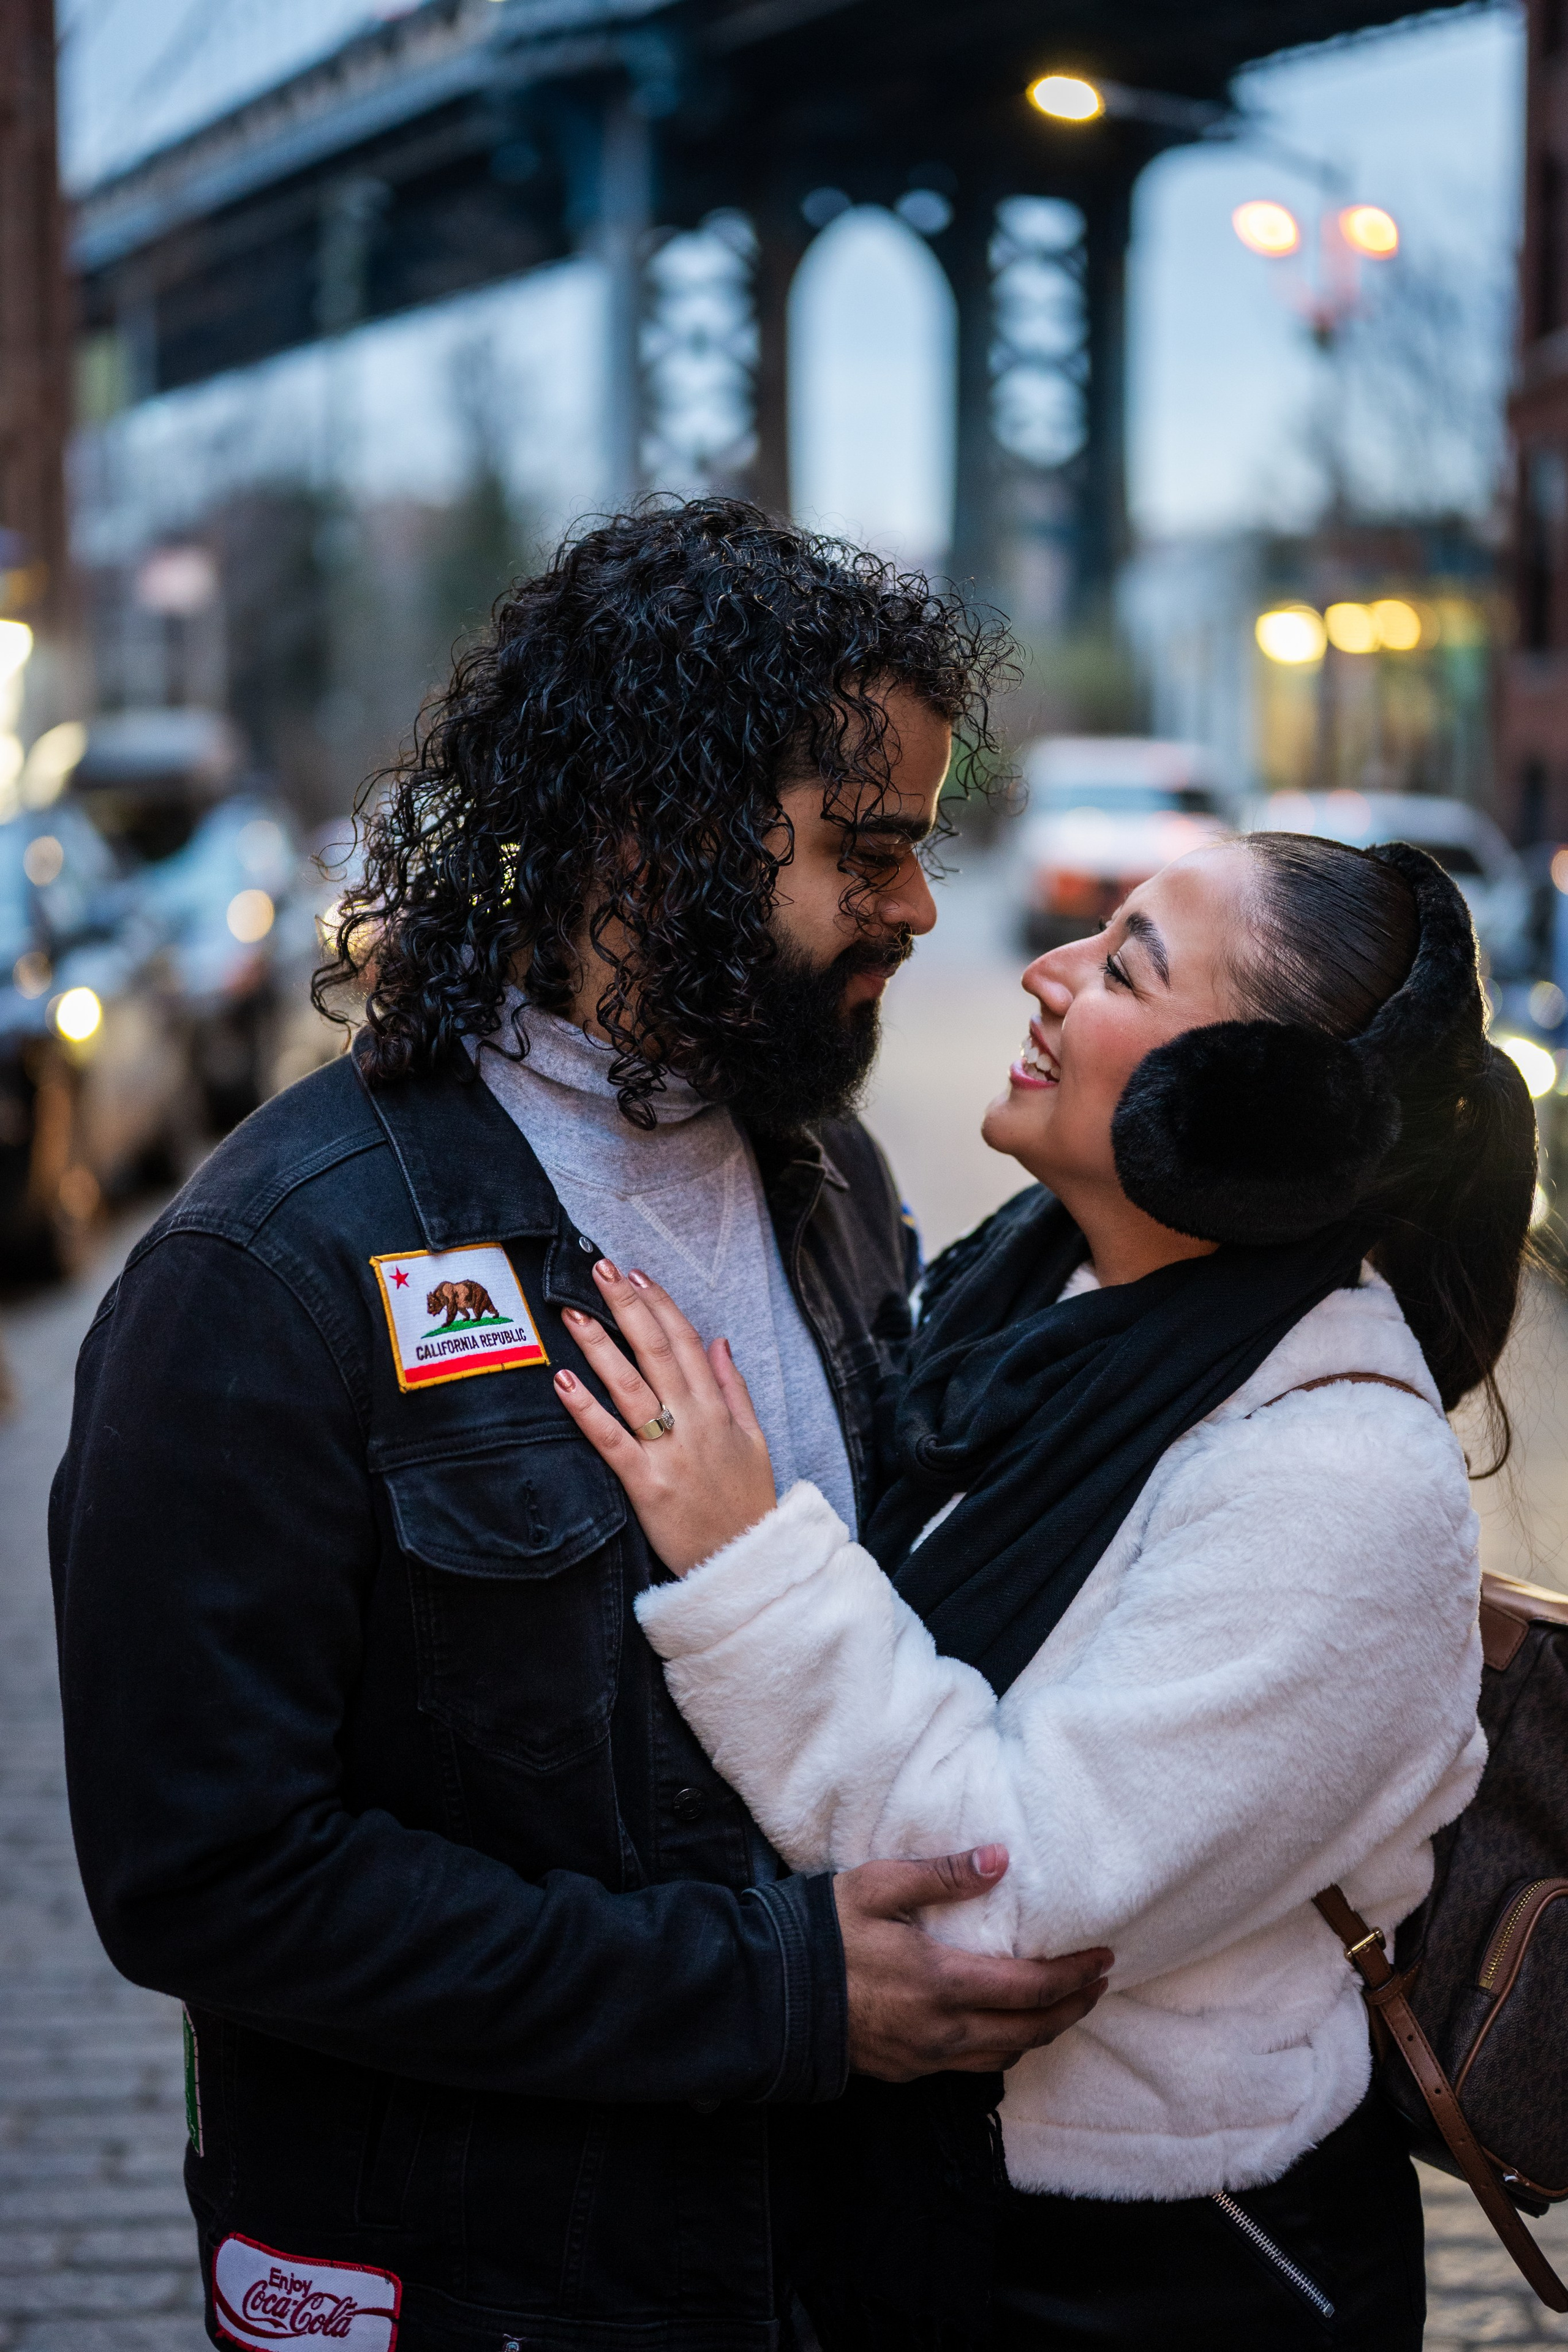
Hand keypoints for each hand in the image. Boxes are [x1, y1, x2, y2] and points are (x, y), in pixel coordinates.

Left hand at [554, 1262, 777, 1574]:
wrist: (745, 1562)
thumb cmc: (746, 1501)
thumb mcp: (754, 1439)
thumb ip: (735, 1387)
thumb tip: (720, 1340)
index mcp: (717, 1409)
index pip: (687, 1342)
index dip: (660, 1304)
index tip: (635, 1274)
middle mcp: (693, 1422)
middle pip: (656, 1351)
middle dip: (627, 1307)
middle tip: (599, 1270)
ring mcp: (669, 1452)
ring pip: (631, 1387)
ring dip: (600, 1346)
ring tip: (574, 1313)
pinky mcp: (646, 1484)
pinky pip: (611, 1440)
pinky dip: (587, 1410)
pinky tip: (564, 1381)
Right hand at [836, 1845, 1110, 2079]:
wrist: (766, 1995)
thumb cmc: (821, 1931)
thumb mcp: (877, 1885)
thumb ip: (942, 1874)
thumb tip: (1000, 1860)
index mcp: (941, 1981)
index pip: (1032, 1988)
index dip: (1075, 1976)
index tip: (1104, 1958)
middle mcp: (943, 2031)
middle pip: (1030, 2031)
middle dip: (1073, 2008)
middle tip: (1098, 1985)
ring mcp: (924, 2058)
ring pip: (1005, 2055)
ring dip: (1042, 2032)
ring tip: (1062, 2005)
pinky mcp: (906, 2071)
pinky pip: (972, 2068)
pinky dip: (1002, 2047)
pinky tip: (1003, 2027)